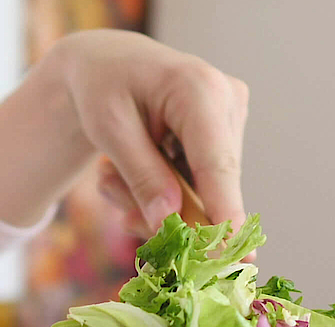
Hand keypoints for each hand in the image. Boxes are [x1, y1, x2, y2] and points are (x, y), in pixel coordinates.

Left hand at [41, 29, 249, 233]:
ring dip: (162, 200)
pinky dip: (168, 190)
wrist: (106, 63)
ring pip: (208, 188)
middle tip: (126, 218)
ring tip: (116, 179)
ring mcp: (231, 115)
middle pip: (214, 183)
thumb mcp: (109, 129)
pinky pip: (204, 181)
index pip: (217, 164)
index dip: (225, 213)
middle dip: (172, 211)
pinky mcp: (226, 131)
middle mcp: (227, 99)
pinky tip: (135, 174)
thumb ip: (141, 176)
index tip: (233, 254)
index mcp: (198, 89)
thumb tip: (169, 222)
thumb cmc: (102, 87)